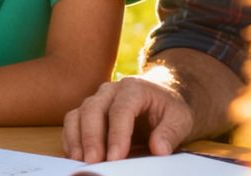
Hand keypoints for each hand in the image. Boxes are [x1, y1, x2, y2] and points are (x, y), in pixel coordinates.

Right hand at [62, 76, 192, 162]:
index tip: (116, 157)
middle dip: (91, 137)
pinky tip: (75, 156)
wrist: (160, 97)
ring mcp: (96, 100)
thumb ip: (170, 133)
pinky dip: (71, 139)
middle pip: (93, 110)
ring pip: (78, 114)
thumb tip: (159, 149)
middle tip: (93, 162)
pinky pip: (72, 122)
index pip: (121, 110)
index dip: (117, 134)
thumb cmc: (168, 108)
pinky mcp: (87, 112)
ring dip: (76, 139)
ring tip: (80, 160)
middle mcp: (110, 91)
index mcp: (134, 88)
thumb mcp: (180, 119)